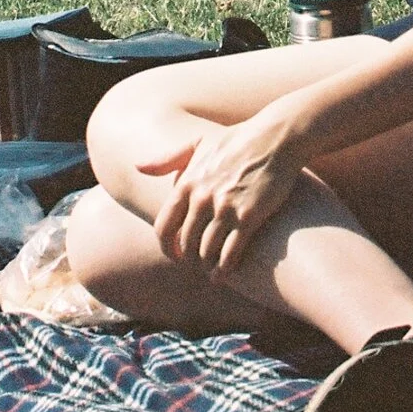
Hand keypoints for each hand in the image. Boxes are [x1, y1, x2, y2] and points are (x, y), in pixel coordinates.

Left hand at [138, 113, 303, 280]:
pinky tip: (224, 273)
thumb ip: (167, 159)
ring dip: (207, 265)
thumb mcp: (197, 143)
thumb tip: (138, 167)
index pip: (164, 228)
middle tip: (196, 265)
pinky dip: (225, 268)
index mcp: (186, 183)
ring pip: (207, 251)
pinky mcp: (249, 216)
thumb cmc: (236, 140)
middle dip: (189, 259)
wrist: (274, 138)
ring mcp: (225, 208)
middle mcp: (201, 198)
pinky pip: (231, 253)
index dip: (166, 247)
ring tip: (211, 271)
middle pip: (185, 244)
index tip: (174, 255)